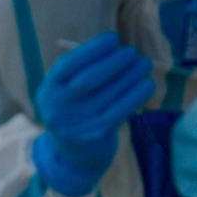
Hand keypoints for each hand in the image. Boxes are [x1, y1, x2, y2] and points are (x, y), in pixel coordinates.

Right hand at [33, 32, 154, 196]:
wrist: (72, 158)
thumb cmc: (74, 114)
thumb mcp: (66, 94)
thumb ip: (81, 73)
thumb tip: (115, 48)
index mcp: (49, 90)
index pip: (68, 65)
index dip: (92, 50)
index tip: (113, 38)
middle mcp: (58, 108)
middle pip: (89, 78)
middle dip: (114, 61)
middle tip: (133, 52)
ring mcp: (77, 123)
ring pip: (108, 93)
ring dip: (131, 75)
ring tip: (144, 64)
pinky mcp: (96, 134)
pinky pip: (120, 110)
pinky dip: (136, 95)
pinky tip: (148, 84)